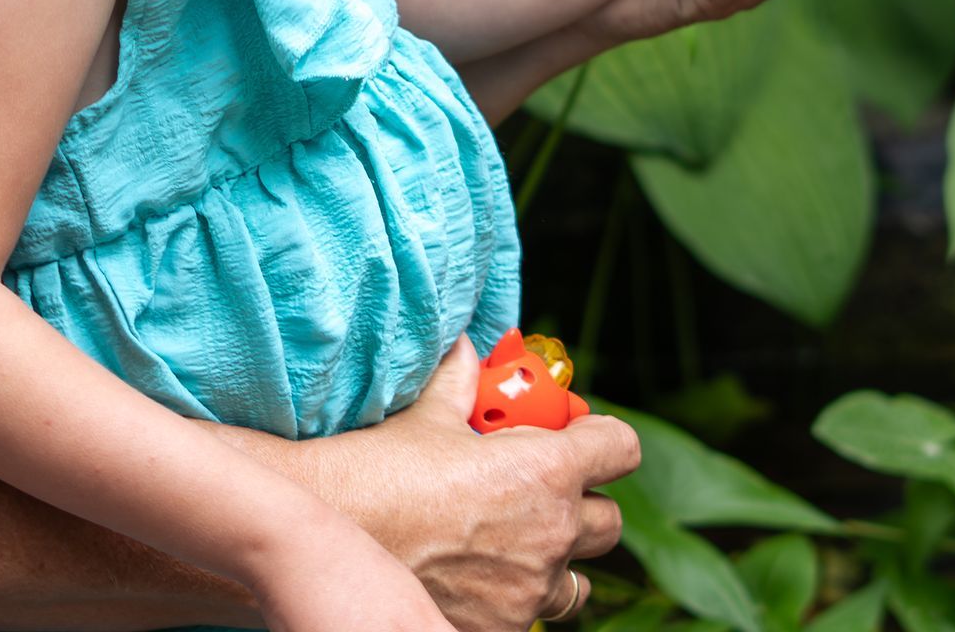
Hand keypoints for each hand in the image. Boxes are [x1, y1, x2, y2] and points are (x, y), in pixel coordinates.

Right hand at [277, 338, 633, 629]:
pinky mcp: (503, 631)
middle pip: (610, 522)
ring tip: (516, 543)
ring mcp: (529, 591)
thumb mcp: (430, 415)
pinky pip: (534, 615)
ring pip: (580, 583)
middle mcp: (551, 533)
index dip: (604, 438)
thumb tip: (468, 350)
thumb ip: (462, 382)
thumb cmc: (383, 470)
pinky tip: (480, 576)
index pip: (621, 449)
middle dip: (584, 503)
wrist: (332, 535)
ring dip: (559, 561)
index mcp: (546, 470)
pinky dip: (517, 599)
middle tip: (544, 491)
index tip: (584, 436)